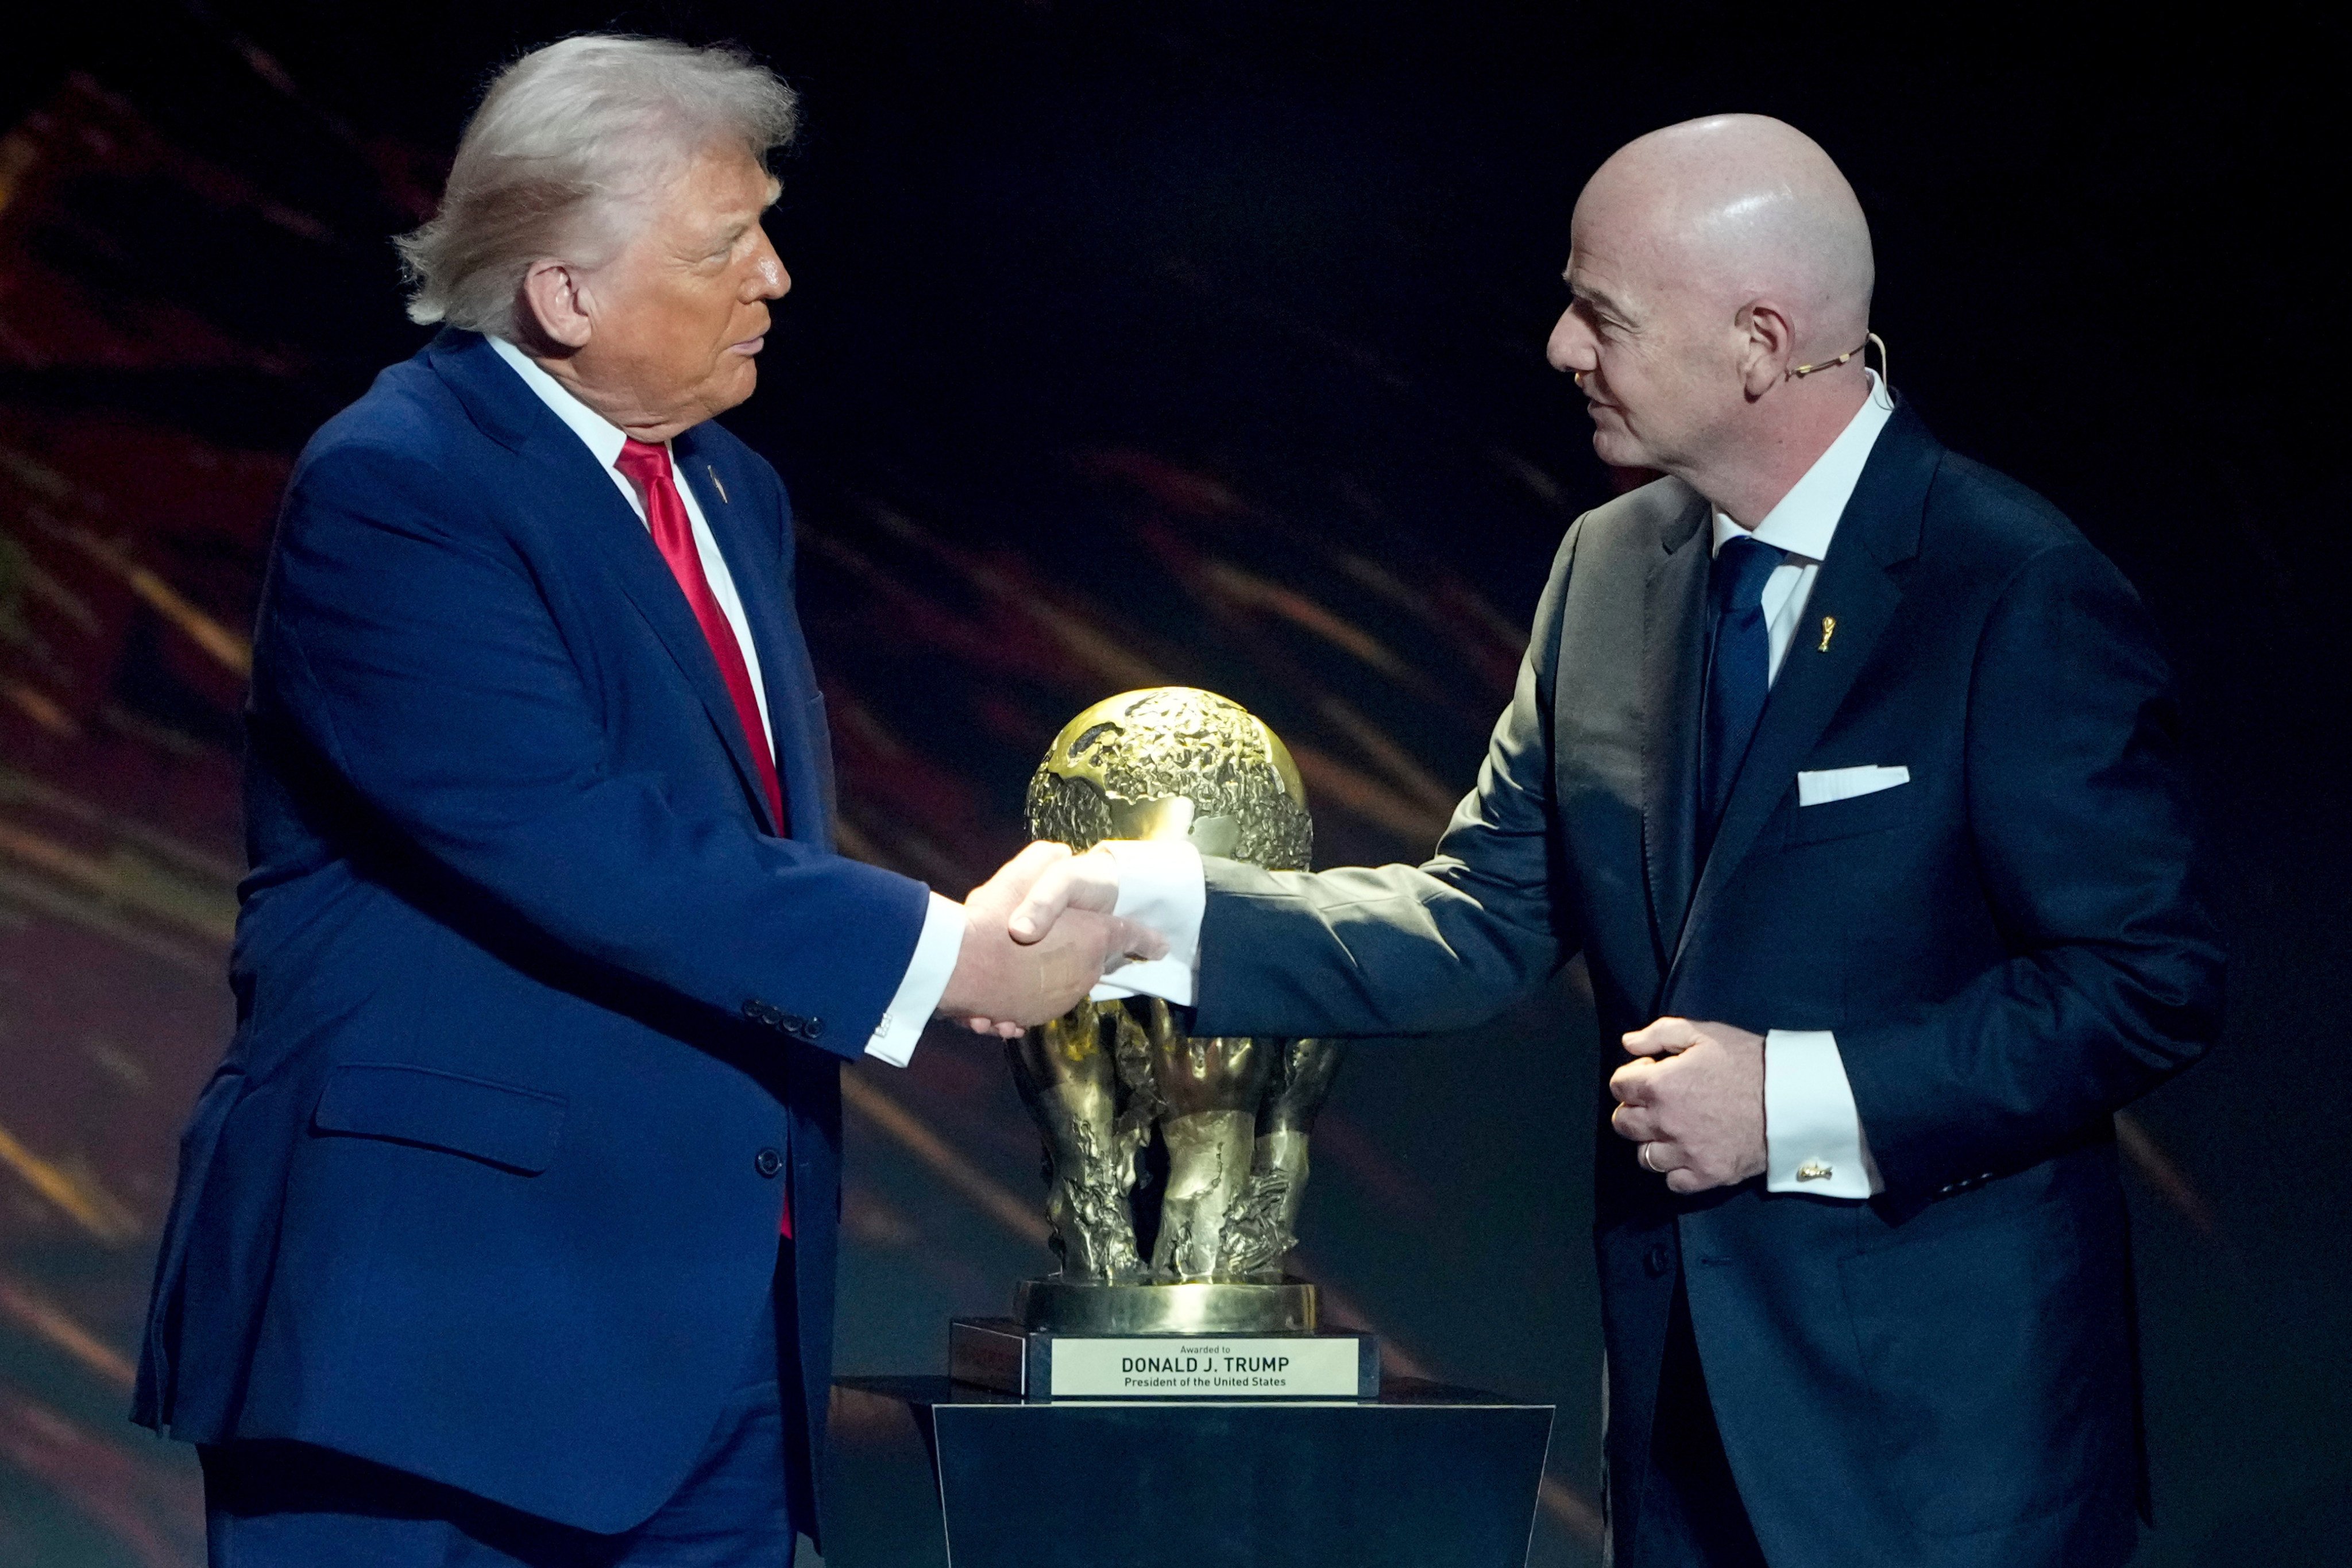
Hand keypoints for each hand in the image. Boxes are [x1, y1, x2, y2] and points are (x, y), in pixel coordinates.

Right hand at [937, 843, 1163, 1037]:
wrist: (958, 965)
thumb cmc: (996, 917)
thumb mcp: (1025, 873)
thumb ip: (1046, 861)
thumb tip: (1060, 852)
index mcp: (1094, 938)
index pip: (1130, 936)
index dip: (1146, 939)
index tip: (1161, 945)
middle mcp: (1083, 973)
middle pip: (1091, 962)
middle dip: (1079, 953)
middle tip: (1053, 940)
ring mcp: (1058, 999)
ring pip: (1059, 985)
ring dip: (1046, 975)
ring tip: (1017, 962)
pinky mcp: (1029, 1017)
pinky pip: (1031, 1005)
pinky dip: (1021, 998)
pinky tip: (999, 985)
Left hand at [1608, 1017, 1765, 1194]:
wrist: (1793, 1097)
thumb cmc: (1749, 1060)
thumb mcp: (1704, 1033)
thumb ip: (1659, 1034)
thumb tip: (1628, 1043)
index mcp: (1660, 1085)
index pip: (1618, 1086)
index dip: (1632, 1077)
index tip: (1652, 1073)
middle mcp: (1665, 1122)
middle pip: (1623, 1124)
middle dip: (1634, 1110)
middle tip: (1658, 1104)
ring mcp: (1685, 1152)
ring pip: (1645, 1156)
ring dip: (1653, 1143)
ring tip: (1674, 1131)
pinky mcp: (1707, 1174)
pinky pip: (1673, 1182)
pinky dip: (1677, 1171)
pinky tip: (1690, 1154)